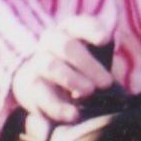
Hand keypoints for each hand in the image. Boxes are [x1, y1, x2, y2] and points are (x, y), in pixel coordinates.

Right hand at [11, 13, 119, 130]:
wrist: (45, 83)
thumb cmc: (79, 68)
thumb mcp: (93, 57)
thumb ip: (101, 53)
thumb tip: (110, 49)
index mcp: (68, 31)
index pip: (79, 24)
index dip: (92, 30)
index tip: (105, 39)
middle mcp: (51, 43)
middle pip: (67, 46)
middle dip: (88, 64)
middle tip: (107, 83)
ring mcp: (38, 64)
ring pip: (52, 66)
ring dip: (72, 80)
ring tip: (89, 92)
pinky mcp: (30, 89)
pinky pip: (42, 96)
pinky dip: (58, 107)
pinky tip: (74, 115)